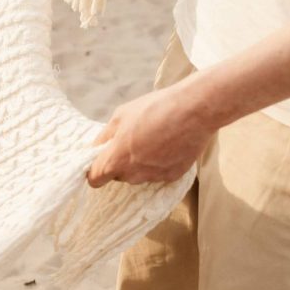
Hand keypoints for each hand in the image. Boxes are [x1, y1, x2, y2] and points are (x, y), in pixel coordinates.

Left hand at [87, 84, 215, 187]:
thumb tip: (96, 147)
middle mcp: (133, 175)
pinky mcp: (172, 176)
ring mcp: (154, 177)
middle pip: (118, 175)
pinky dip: (159, 163)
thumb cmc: (154, 109)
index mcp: (115, 161)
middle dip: (120, 162)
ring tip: (153, 139)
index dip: (94, 171)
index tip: (100, 162)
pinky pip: (158, 173)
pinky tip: (168, 145)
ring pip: (138, 175)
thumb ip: (104, 136)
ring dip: (140, 163)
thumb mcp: (120, 116)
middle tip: (132, 141)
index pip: (94, 180)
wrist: (194, 109)